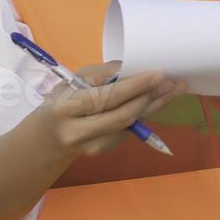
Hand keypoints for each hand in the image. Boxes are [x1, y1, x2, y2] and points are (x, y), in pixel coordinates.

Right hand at [33, 61, 186, 157]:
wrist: (46, 140)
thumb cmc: (60, 102)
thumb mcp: (70, 82)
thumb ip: (99, 74)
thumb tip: (130, 67)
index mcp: (66, 108)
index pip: (106, 97)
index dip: (134, 86)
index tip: (156, 74)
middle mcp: (78, 130)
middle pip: (122, 114)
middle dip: (149, 97)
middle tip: (170, 81)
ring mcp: (91, 145)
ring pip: (130, 124)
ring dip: (154, 105)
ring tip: (173, 89)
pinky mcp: (102, 151)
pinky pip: (128, 129)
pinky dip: (144, 114)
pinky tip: (158, 101)